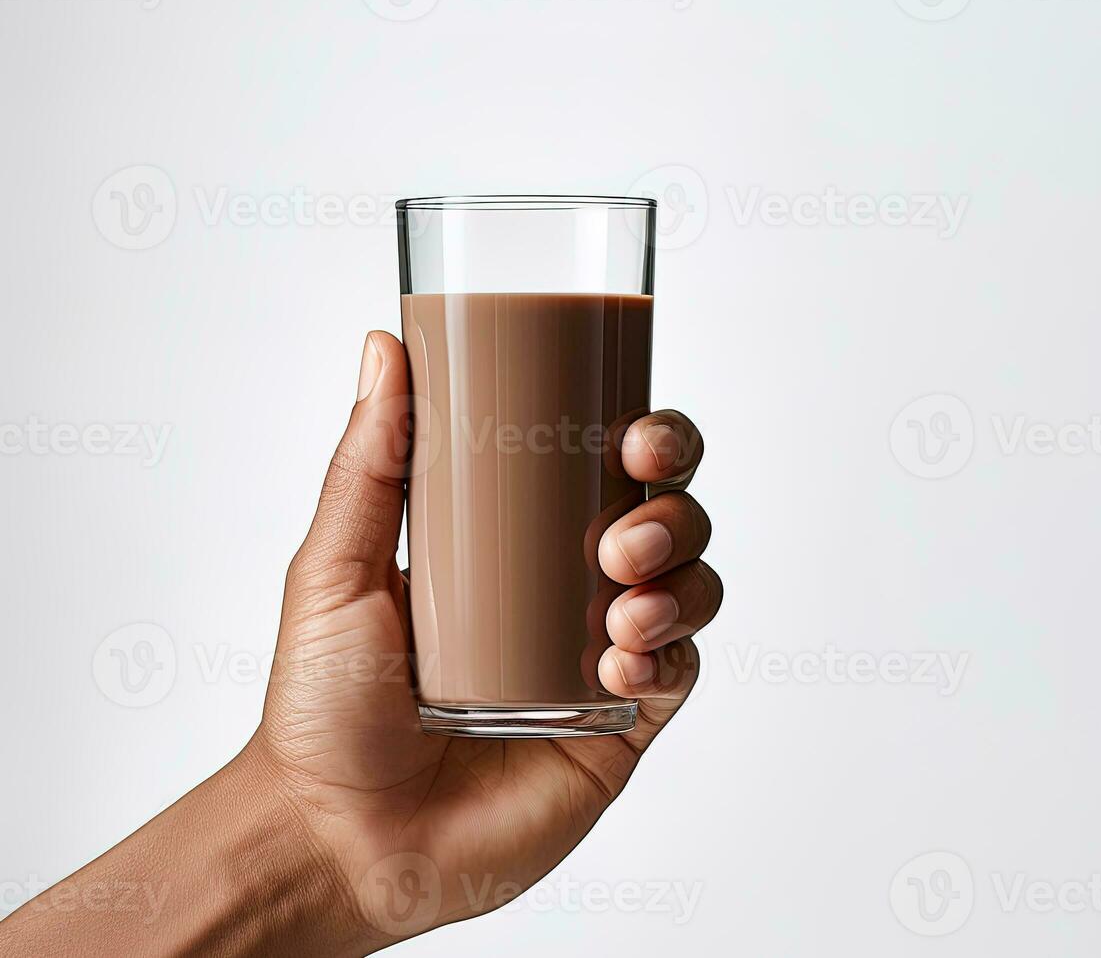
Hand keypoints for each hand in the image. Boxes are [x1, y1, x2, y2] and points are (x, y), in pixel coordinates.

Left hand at [251, 332, 720, 947]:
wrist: (335, 839)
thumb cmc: (322, 707)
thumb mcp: (335, 568)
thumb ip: (369, 461)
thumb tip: (385, 347)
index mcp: (517, 538)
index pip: (608, 465)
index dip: (650, 437)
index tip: (634, 432)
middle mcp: (571, 589)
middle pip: (669, 518)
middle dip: (674, 509)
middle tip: (625, 537)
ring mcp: (601, 658)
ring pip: (691, 589)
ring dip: (680, 581)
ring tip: (621, 607)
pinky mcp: (621, 728)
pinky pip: (680, 676)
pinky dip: (669, 657)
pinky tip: (622, 661)